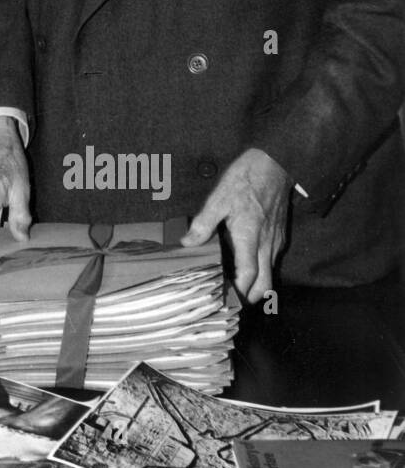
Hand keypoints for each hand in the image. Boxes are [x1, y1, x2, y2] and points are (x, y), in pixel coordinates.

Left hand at [182, 147, 292, 303]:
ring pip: (270, 275)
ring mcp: (276, 242)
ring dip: (255, 287)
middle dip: (248, 298)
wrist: (275, 165)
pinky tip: (245, 268)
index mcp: (250, 238)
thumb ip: (203, 224)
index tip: (223, 301)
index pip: (248, 275)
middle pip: (264, 285)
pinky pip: (272, 263)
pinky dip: (261, 273)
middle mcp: (267, 245)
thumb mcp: (218, 198)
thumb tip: (187, 242)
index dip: (237, 292)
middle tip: (229, 302)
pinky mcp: (279, 236)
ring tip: (233, 289)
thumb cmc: (246, 179)